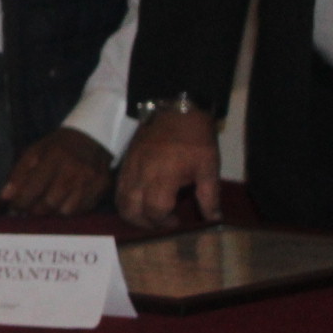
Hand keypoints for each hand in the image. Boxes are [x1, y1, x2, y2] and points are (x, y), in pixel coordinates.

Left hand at [3, 126, 114, 215]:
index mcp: (55, 157)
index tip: (14, 206)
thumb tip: (5, 197)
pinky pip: (82, 210)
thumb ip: (18, 174)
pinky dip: (69, 209)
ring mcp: (91, 180)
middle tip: (28, 208)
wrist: (91, 137)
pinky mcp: (102, 187)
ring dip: (52, 211)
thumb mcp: (34, 152)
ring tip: (46, 203)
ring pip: (66, 211)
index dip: (20, 202)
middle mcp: (75, 170)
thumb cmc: (58, 146)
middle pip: (49, 204)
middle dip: (35, 210)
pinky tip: (64, 199)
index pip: (33, 188)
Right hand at [115, 107, 221, 229]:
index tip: (177, 220)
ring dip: (132, 214)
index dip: (165, 222)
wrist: (175, 109)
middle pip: (132, 211)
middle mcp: (141, 175)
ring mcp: (130, 168)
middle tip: (161, 222)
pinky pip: (118, 188)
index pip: (155, 210)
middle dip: (146, 223)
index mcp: (164, 177)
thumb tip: (214, 219)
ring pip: (121, 201)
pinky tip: (141, 199)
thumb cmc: (196, 139)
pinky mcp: (125, 162)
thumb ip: (209, 195)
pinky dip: (126, 200)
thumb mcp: (209, 166)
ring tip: (149, 214)